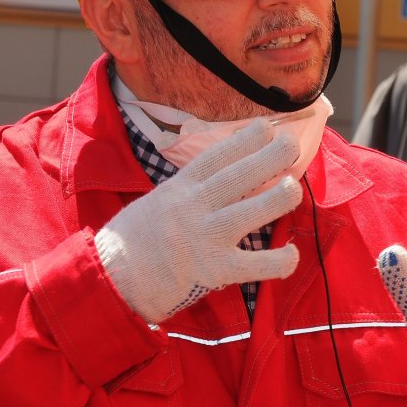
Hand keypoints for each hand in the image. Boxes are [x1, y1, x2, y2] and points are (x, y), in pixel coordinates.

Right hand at [96, 118, 302, 323]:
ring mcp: (205, 238)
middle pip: (239, 176)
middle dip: (271, 157)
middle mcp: (193, 207)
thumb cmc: (132, 241)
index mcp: (179, 188)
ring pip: (253, 211)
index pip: (216, 156)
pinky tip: (291, 253)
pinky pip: (256, 264)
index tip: (267, 126)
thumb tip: (217, 178)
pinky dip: (279, 260)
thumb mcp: (155, 202)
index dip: (245, 139)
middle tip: (293, 145)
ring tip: (295, 188)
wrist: (111, 280)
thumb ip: (185, 191)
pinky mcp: (214, 270)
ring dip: (280, 197)